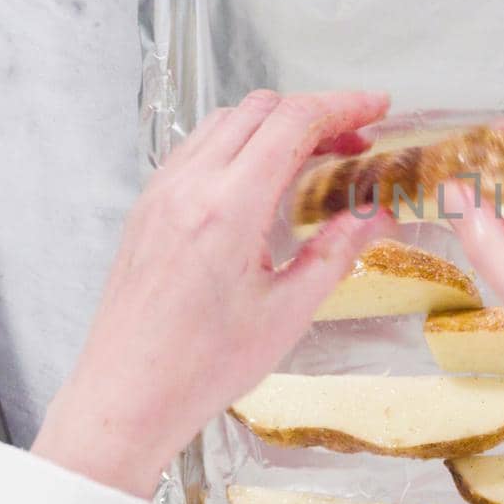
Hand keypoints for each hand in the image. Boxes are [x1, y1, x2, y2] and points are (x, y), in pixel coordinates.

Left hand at [32, 90, 396, 497]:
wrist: (126, 397)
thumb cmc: (199, 367)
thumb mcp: (288, 313)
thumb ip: (337, 253)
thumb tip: (376, 216)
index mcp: (227, 208)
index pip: (292, 123)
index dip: (341, 106)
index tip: (375, 107)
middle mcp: (188, 188)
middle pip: (258, 110)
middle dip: (314, 112)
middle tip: (354, 137)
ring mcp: (161, 194)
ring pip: (224, 122)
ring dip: (275, 124)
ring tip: (315, 156)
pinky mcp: (148, 208)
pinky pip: (197, 149)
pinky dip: (240, 144)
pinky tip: (263, 178)